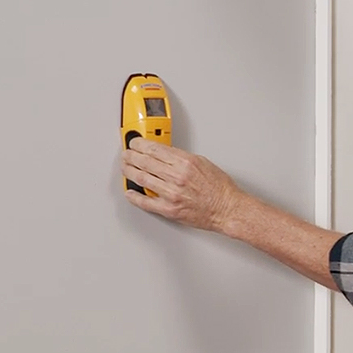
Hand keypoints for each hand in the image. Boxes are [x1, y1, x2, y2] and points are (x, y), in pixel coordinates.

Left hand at [121, 137, 241, 232]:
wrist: (227, 208)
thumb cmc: (219, 188)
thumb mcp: (202, 162)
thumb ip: (181, 158)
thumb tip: (165, 154)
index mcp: (185, 162)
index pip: (155, 149)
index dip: (140, 144)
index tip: (135, 143)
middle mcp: (176, 177)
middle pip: (145, 162)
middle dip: (131, 156)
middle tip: (126, 154)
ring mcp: (171, 194)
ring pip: (142, 179)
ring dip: (130, 171)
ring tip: (125, 168)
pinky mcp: (169, 209)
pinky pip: (146, 202)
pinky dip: (134, 196)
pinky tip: (129, 192)